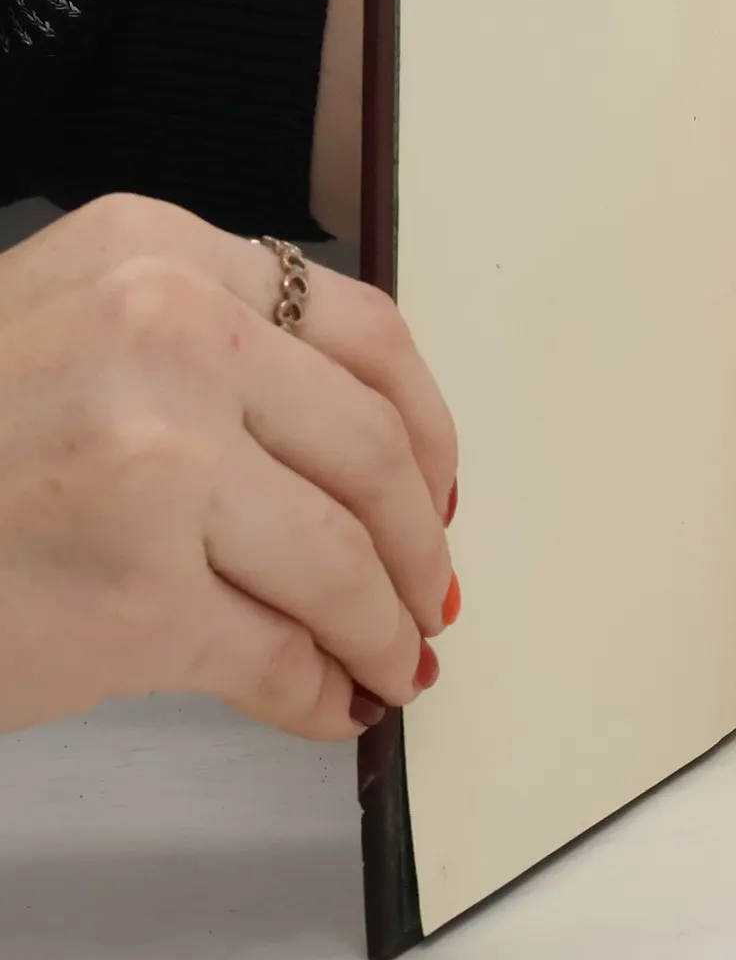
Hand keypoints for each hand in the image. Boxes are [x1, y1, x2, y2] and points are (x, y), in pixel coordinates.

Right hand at [0, 193, 457, 739]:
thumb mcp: (71, 325)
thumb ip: (213, 357)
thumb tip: (365, 465)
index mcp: (162, 256)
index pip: (368, 333)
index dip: (427, 425)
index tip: (440, 483)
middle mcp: (171, 339)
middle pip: (374, 452)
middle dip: (420, 542)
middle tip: (431, 594)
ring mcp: (156, 466)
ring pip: (341, 561)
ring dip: (383, 627)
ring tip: (394, 662)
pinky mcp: (134, 595)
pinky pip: (275, 653)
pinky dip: (318, 689)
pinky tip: (329, 703)